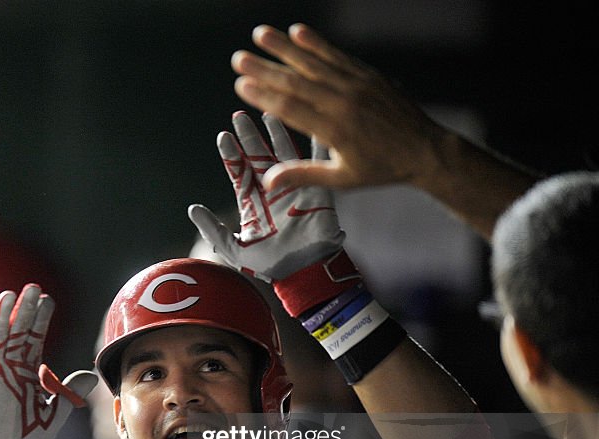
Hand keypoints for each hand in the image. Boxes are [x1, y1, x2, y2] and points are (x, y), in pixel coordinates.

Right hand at [0, 284, 96, 438]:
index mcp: (27, 371)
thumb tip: (91, 375)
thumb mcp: (54, 413)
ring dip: (3, 317)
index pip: (34, 338)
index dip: (40, 319)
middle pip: (17, 332)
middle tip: (33, 288)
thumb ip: (69, 393)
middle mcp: (9, 367)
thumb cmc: (24, 438)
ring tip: (10, 295)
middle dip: (25, 310)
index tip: (48, 300)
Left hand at [189, 111, 343, 280]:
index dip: (232, 154)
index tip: (224, 137)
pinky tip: (313, 127)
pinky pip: (316, 165)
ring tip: (269, 114)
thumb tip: (193, 209)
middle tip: (239, 116)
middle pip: (258, 157)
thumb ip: (212, 229)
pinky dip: (316, 146)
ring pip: (283, 155)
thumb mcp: (233, 248)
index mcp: (252, 201)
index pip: (239, 172)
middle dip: (249, 137)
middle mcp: (271, 190)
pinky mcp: (315, 190)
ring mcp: (293, 187)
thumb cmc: (267, 265)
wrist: (301, 273)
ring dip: (276, 134)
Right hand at [230, 23, 443, 194]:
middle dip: (264, 68)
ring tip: (260, 33)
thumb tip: (268, 182)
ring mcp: (357, 85)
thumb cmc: (380, 168)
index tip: (240, 85)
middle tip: (238, 59)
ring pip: (314, 62)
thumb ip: (303, 175)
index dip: (263, 96)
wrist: (425, 150)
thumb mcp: (341, 178)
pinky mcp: (367, 75)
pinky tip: (298, 31)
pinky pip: (338, 55)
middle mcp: (344, 103)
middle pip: (296, 81)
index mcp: (335, 130)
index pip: (291, 109)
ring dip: (285, 47)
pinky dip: (317, 43)